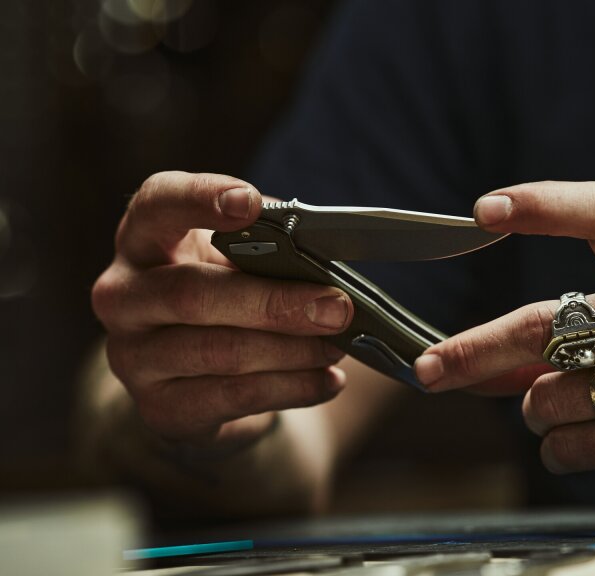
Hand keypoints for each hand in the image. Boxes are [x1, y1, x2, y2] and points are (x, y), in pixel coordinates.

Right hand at [92, 171, 352, 449]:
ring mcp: (133, 357)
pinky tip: (328, 380)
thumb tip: (322, 257)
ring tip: (338, 347)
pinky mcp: (160, 410)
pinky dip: (291, 388)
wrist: (198, 380)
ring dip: (291, 350)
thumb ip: (271, 249)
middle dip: (274, 301)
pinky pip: (232, 398)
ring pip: (218, 352)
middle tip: (337, 307)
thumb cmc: (230, 296)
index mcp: (143, 239)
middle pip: (191, 293)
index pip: (155, 205)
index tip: (249, 203)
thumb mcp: (241, 261)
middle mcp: (122, 296)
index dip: (198, 200)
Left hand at [414, 181, 594, 512]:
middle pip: (550, 324)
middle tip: (432, 368)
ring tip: (561, 412)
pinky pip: (578, 445)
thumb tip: (480, 361)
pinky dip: (560, 451)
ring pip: (554, 396)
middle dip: (476, 350)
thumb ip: (580, 325)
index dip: (543, 205)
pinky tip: (577, 444)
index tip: (484, 210)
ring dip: (537, 413)